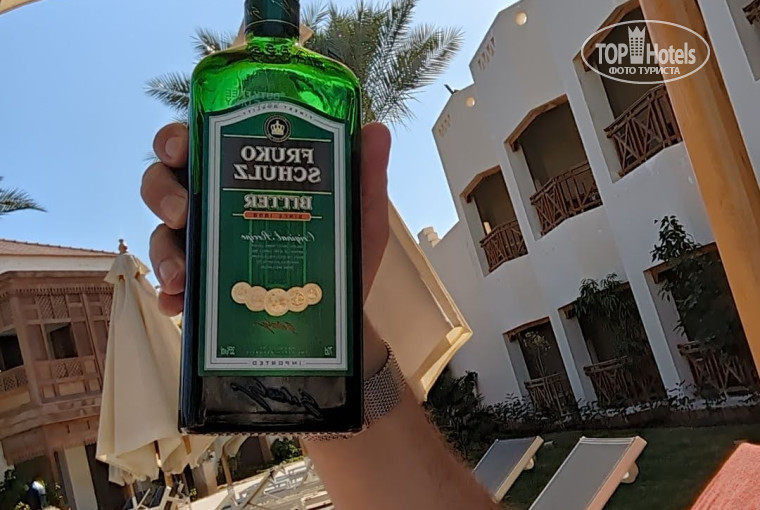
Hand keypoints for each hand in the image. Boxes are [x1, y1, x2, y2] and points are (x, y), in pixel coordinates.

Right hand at [141, 122, 391, 375]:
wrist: (340, 316)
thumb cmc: (344, 255)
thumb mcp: (359, 216)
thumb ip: (365, 177)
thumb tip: (376, 130)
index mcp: (245, 177)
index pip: (199, 143)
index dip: (177, 138)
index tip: (180, 148)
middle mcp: (217, 206)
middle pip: (165, 182)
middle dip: (162, 191)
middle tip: (182, 213)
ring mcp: (206, 248)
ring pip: (162, 234)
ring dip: (163, 249)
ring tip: (181, 274)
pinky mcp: (204, 288)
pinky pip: (173, 287)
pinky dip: (169, 294)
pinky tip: (177, 303)